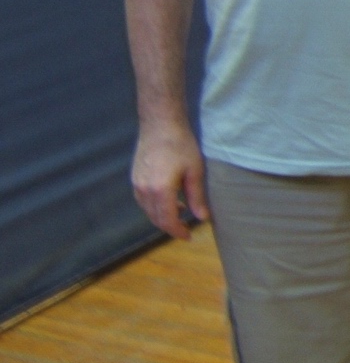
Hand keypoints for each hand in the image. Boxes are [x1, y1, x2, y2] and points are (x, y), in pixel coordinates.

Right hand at [131, 118, 207, 238]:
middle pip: (155, 218)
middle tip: (185, 228)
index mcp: (160, 190)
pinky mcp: (135, 178)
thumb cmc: (181, 145)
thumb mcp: (195, 171)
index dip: (177, 231)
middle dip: (170, 226)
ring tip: (180, 211)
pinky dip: (155, 206)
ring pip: (148, 210)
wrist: (160, 125)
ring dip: (162, 216)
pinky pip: (143, 200)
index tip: (188, 237)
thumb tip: (202, 218)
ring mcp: (137, 184)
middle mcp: (144, 190)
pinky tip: (168, 199)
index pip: (167, 220)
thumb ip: (197, 197)